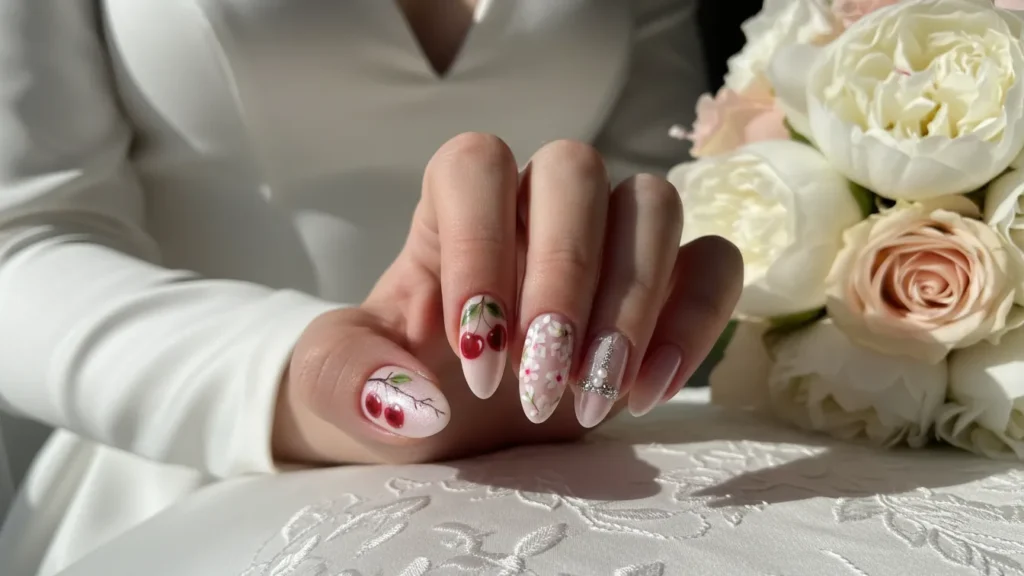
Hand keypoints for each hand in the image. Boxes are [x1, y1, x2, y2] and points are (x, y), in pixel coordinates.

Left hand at [272, 134, 742, 464]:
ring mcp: (608, 246)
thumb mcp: (335, 387)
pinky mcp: (664, 292)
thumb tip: (418, 399)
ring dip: (633, 303)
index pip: (478, 163)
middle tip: (541, 383)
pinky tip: (644, 393)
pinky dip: (693, 322)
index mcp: (452, 210)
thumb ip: (345, 378)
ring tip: (591, 397)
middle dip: (565, 278)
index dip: (480, 246)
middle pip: (577, 168)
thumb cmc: (395, 389)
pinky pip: (715, 265)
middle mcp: (534, 211)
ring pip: (654, 203)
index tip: (475, 356)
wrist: (447, 437)